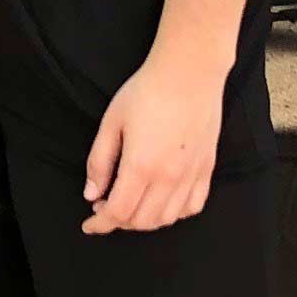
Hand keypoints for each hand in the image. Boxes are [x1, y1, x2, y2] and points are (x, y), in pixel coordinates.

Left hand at [80, 54, 225, 233]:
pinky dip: (175, 213)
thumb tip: (91, 194)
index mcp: (141, 166)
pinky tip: (162, 202)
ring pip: (167, 218)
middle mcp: (169, 177)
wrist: (189, 72)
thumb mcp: (111, 123)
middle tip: (105, 208)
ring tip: (131, 205)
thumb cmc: (147, 91)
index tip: (89, 224)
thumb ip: (100, 162)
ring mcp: (191, 174)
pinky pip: (193, 206)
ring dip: (145, 221)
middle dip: (119, 222)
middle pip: (142, 221)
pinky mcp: (206, 168)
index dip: (100, 224)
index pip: (118, 213)